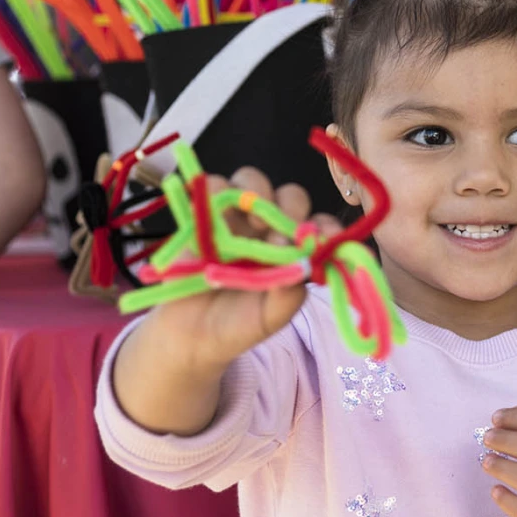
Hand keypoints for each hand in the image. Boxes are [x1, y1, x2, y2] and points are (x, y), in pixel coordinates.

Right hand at [136, 168, 342, 370]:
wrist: (190, 336)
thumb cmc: (238, 325)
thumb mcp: (271, 316)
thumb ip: (291, 292)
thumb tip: (303, 261)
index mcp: (293, 250)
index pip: (319, 226)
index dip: (327, 227)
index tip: (327, 237)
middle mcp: (269, 229)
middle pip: (289, 196)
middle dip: (291, 208)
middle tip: (282, 234)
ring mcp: (236, 218)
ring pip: (251, 180)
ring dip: (256, 192)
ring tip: (253, 225)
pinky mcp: (202, 213)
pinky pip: (211, 185)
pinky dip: (215, 191)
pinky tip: (216, 215)